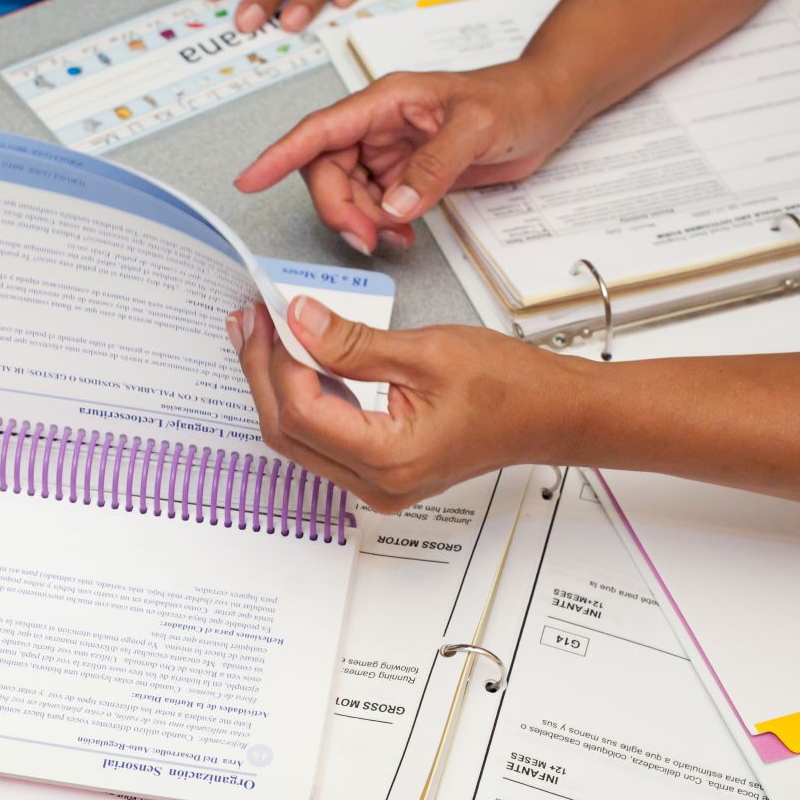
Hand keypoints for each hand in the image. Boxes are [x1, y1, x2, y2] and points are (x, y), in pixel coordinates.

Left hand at [227, 297, 581, 511]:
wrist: (549, 414)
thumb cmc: (508, 386)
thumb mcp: (426, 351)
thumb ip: (353, 342)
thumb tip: (298, 321)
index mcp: (388, 459)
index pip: (303, 411)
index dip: (278, 360)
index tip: (273, 314)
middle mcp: (375, 484)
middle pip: (287, 431)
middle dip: (262, 372)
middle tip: (250, 320)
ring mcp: (373, 485)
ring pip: (297, 439)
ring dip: (275, 385)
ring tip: (261, 334)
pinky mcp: (376, 473)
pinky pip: (320, 440)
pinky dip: (301, 398)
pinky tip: (293, 361)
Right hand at [234, 65, 582, 254]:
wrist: (549, 109)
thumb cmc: (516, 100)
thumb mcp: (477, 129)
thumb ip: (432, 169)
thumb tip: (393, 207)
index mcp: (385, 102)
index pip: (318, 131)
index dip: (279, 156)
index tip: (250, 180)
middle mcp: (378, 127)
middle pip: (325, 172)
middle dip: (338, 210)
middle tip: (367, 237)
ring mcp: (389, 153)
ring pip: (346, 195)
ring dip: (361, 223)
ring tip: (394, 236)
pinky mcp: (404, 176)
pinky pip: (373, 207)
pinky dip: (381, 228)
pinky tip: (404, 236)